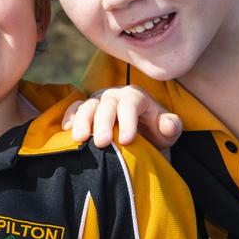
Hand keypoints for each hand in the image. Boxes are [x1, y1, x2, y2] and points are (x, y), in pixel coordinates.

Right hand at [62, 85, 182, 149]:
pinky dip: (69, 116)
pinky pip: (74, 108)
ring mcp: (98, 101)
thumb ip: (171, 127)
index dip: (128, 121)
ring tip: (80, 139)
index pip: (131, 105)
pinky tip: (67, 131)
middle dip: (104, 124)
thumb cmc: (154, 133)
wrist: (139, 136)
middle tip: (102, 143)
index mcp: (136, 97)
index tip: (127, 141)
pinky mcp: (84, 109)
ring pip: (88, 106)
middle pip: (107, 105)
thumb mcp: (168, 132)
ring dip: (82, 121)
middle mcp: (115, 95)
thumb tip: (167, 124)